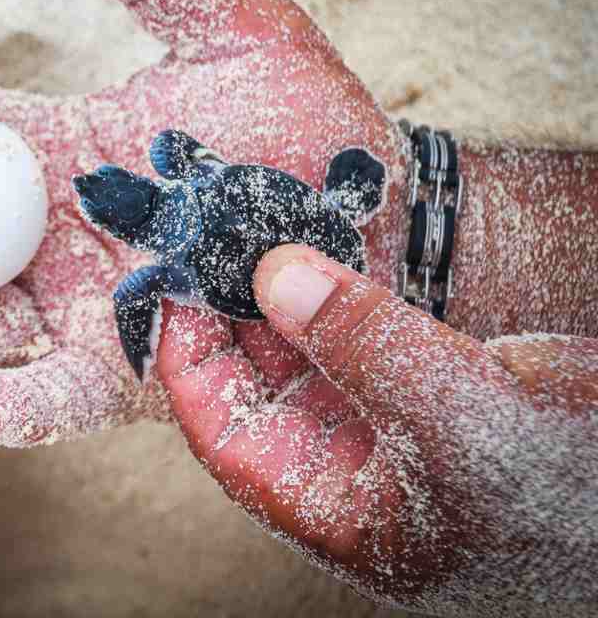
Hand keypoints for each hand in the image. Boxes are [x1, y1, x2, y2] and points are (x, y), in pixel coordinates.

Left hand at [159, 242, 597, 615]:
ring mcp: (384, 428)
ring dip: (279, 288)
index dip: (189, 357)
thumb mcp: (464, 417)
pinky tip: (317, 236)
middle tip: (210, 229)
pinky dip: (334, 286)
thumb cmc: (573, 489)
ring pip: (303, 350)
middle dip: (229, 308)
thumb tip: (275, 274)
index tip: (173, 279)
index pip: (226, 434)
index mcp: (336, 511)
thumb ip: (367, 346)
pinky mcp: (421, 387)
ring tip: (253, 219)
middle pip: (256, 384)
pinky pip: (353, 332)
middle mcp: (348, 471)